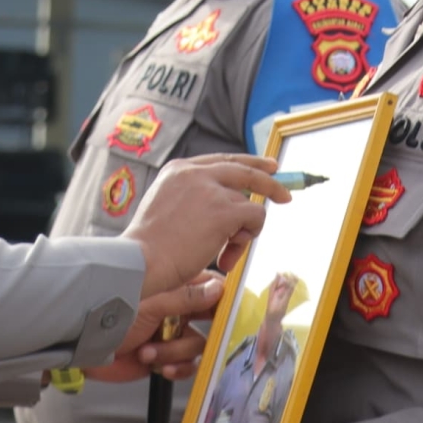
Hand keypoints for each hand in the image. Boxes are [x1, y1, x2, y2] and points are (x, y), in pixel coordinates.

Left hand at [87, 272, 224, 382]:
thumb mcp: (153, 303)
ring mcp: (172, 334)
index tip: (226, 316)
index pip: (213, 290)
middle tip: (187, 336)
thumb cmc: (112, 314)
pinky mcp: (166, 357)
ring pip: (198, 346)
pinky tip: (159, 366)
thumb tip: (219, 289)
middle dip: (204, 333)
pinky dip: (177, 368)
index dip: (223, 304)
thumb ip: (187, 296)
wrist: (86, 348)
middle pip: (212, 322)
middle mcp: (178, 310)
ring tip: (150, 351)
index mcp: (177, 288)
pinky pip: (187, 365)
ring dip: (175, 352)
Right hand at [124, 158, 287, 298]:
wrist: (138, 261)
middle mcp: (195, 173)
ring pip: (248, 204)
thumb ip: (192, 200)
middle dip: (269, 181)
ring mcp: (210, 190)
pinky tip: (228, 255)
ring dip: (243, 233)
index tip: (265, 168)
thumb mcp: (166, 208)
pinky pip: (254, 217)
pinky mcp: (223, 211)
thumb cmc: (148, 248)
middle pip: (244, 170)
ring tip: (226, 254)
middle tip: (284, 193)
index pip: (222, 161)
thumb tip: (229, 207)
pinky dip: (249, 237)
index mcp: (178, 170)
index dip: (247, 164)